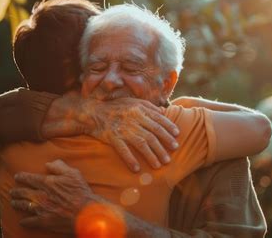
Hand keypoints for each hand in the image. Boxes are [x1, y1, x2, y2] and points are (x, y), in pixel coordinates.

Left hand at [10, 160, 99, 233]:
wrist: (85, 212)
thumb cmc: (80, 192)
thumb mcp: (73, 173)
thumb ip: (59, 166)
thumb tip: (48, 163)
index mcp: (47, 183)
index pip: (30, 178)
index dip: (22, 177)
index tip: (17, 176)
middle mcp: (41, 195)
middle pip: (24, 192)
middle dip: (16, 191)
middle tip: (12, 192)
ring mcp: (41, 209)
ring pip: (24, 205)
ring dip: (17, 204)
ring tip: (13, 203)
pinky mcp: (44, 221)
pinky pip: (30, 221)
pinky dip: (25, 221)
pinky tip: (22, 221)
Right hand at [42, 92, 179, 171]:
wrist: (93, 111)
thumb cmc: (116, 107)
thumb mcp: (133, 102)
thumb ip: (149, 106)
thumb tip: (164, 111)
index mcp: (139, 109)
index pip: (158, 120)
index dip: (169, 128)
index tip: (177, 137)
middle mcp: (133, 119)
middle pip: (152, 134)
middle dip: (164, 145)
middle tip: (172, 154)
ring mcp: (123, 129)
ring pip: (141, 143)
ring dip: (152, 155)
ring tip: (159, 165)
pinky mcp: (112, 137)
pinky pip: (123, 150)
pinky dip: (130, 159)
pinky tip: (137, 169)